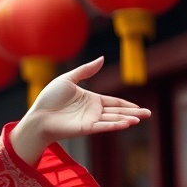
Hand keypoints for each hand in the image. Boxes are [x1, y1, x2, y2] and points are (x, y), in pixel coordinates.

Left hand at [13, 57, 150, 163]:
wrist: (38, 115)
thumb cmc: (49, 98)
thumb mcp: (68, 79)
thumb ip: (85, 70)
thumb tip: (102, 58)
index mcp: (91, 100)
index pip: (114, 102)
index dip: (127, 104)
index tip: (139, 108)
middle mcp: (93, 111)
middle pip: (117, 111)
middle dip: (133, 113)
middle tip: (148, 114)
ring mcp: (90, 120)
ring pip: (113, 119)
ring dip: (127, 119)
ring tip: (141, 118)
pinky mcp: (85, 128)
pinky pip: (103, 126)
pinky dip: (115, 125)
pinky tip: (127, 123)